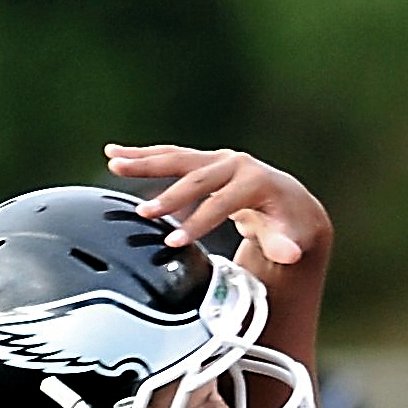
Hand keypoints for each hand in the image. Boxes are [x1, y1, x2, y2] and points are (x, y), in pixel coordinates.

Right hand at [104, 143, 329, 267]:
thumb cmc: (290, 225)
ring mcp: (218, 159)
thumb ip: (286, 246)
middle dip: (168, 196)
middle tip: (143, 213)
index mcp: (254, 180)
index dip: (198, 222)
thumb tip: (290, 254)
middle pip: (195, 176)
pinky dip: (144, 156)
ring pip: (176, 158)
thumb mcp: (293, 239)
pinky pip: (171, 157)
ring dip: (144, 161)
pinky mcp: (205, 161)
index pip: (221, 203)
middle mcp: (234, 163)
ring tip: (114, 162)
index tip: (175, 242)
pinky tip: (115, 154)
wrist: (291, 202)